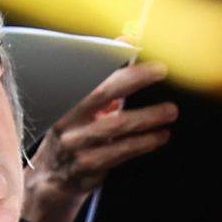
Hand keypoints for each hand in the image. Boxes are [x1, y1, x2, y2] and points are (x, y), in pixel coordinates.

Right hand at [22, 63, 176, 221]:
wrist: (51, 179)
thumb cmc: (73, 135)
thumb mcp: (82, 107)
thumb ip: (106, 78)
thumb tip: (128, 42)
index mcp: (62, 101)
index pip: (91, 76)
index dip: (117, 66)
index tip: (141, 55)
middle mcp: (66, 121)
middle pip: (100, 95)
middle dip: (132, 80)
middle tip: (160, 72)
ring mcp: (76, 145)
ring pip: (115, 127)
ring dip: (146, 117)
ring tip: (170, 111)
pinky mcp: (88, 167)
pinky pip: (121, 152)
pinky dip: (143, 143)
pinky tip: (160, 135)